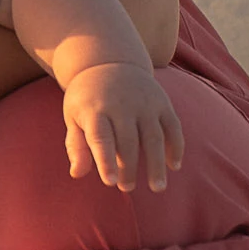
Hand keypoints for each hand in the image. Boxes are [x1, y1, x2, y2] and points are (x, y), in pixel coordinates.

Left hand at [62, 63, 184, 192]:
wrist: (108, 61)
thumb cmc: (87, 98)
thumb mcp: (73, 116)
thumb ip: (76, 145)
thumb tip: (77, 174)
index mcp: (95, 109)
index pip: (101, 138)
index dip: (106, 160)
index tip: (110, 182)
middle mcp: (122, 105)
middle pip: (128, 141)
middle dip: (129, 167)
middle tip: (127, 188)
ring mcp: (144, 103)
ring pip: (154, 137)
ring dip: (157, 164)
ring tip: (157, 187)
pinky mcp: (162, 102)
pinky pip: (172, 127)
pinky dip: (175, 147)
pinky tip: (173, 166)